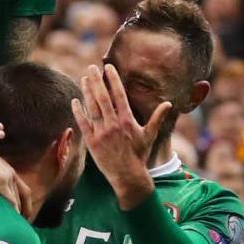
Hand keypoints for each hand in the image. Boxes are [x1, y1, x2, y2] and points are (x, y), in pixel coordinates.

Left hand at [74, 64, 168, 205]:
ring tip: (84, 78)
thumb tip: (168, 104)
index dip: (113, 79)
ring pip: (92, 107)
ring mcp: (102, 133)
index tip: (108, 67)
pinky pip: (83, 123)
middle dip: (97, 80)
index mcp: (127, 120)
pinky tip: (75, 100)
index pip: (119, 94)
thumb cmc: (139, 155)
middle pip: (103, 97)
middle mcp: (114, 124)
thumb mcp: (150, 135)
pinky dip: (78, 111)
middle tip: (91, 67)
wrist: (128, 175)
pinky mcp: (92, 142)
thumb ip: (157, 118)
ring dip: (87, 91)